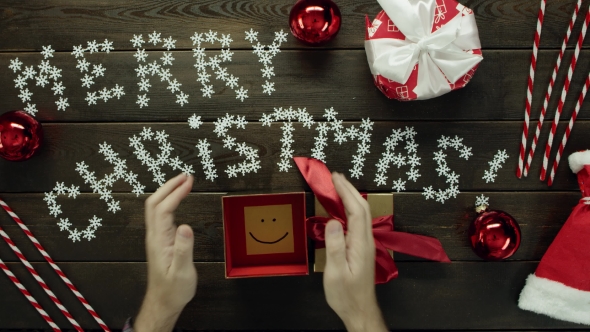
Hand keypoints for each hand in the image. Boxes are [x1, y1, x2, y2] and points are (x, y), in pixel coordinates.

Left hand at [135, 174, 196, 331]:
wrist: (163, 302)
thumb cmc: (173, 290)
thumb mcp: (181, 272)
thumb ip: (183, 250)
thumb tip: (186, 227)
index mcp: (159, 241)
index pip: (164, 209)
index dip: (175, 193)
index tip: (189, 182)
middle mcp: (155, 236)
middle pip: (155, 203)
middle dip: (169, 186)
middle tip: (186, 176)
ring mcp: (157, 237)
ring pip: (156, 207)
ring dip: (168, 191)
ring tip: (184, 182)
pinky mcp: (161, 240)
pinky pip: (162, 214)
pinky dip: (170, 201)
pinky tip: (179, 199)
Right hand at [322, 172, 386, 331]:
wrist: (360, 311)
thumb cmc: (346, 295)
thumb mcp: (336, 273)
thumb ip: (335, 247)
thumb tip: (333, 222)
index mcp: (360, 244)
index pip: (356, 210)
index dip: (346, 192)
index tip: (335, 178)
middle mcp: (366, 241)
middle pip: (362, 208)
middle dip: (349, 189)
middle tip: (335, 176)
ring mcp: (365, 245)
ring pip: (361, 214)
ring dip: (350, 197)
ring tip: (338, 186)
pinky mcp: (362, 249)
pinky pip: (357, 222)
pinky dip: (349, 209)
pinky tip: (341, 209)